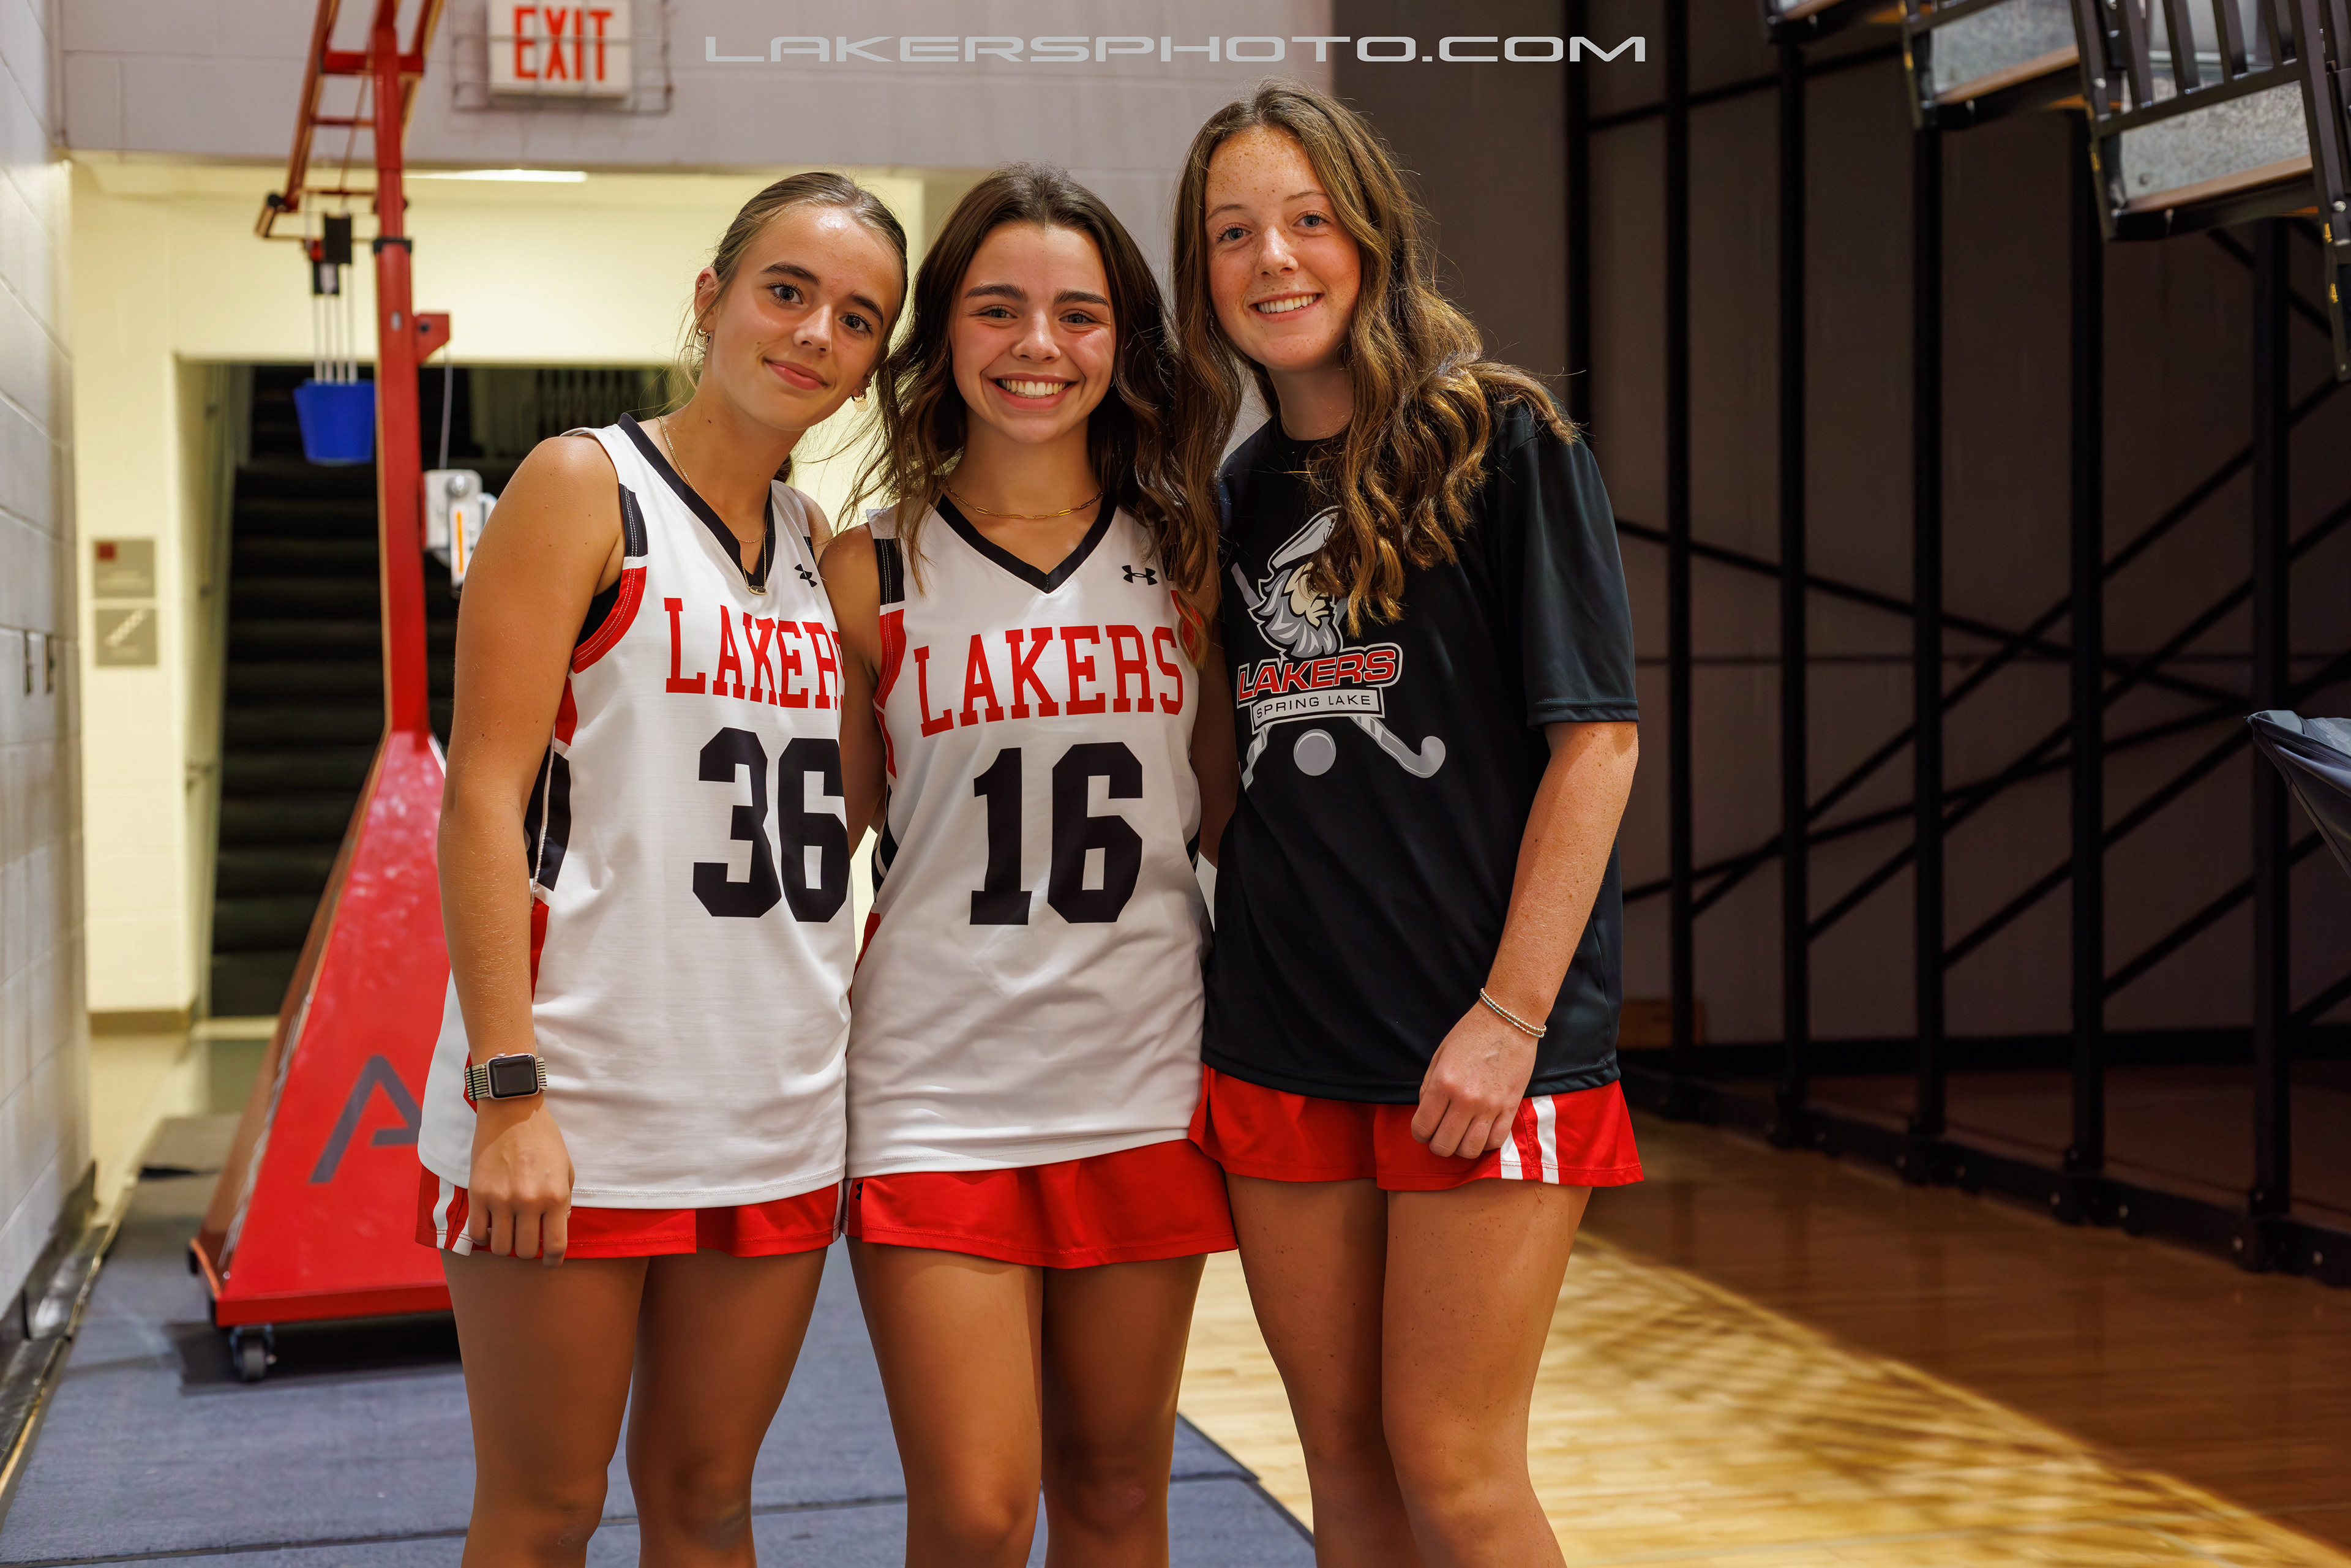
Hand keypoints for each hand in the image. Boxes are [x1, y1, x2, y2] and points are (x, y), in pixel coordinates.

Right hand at [466, 1095, 573, 1264]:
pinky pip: (477, 1233)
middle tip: (528, 1241)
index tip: (550, 1261)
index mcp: (555, 1196)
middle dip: (528, 1251)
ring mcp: (501, 1199)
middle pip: (525, 1251)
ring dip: (505, 1245)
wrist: (513, 1112)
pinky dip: (484, 1236)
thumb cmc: (544, 1139)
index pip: (556, 1246)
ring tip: (508, 1232)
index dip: (553, 1260)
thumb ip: (564, 1201)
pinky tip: (490, 1226)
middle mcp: (528, 1202)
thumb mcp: (566, 1169)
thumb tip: (557, 1227)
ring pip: (500, 1247)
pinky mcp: (477, 1194)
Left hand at [1410, 1004, 1537, 1158]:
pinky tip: (1480, 1133)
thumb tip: (1425, 1112)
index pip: (1423, 1126)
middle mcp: (1465, 1099)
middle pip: (1444, 1145)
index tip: (1423, 1131)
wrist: (1509, 1020)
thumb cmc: (1471, 1033)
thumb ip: (1428, 1086)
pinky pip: (1496, 1142)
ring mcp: (1490, 1106)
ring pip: (1470, 1150)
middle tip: (1440, 1136)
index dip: (1419, 1134)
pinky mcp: (1511, 1107)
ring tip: (1460, 1137)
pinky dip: (1485, 1144)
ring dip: (1461, 1149)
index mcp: (1443, 1083)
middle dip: (1437, 1145)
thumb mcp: (1439, 1054)